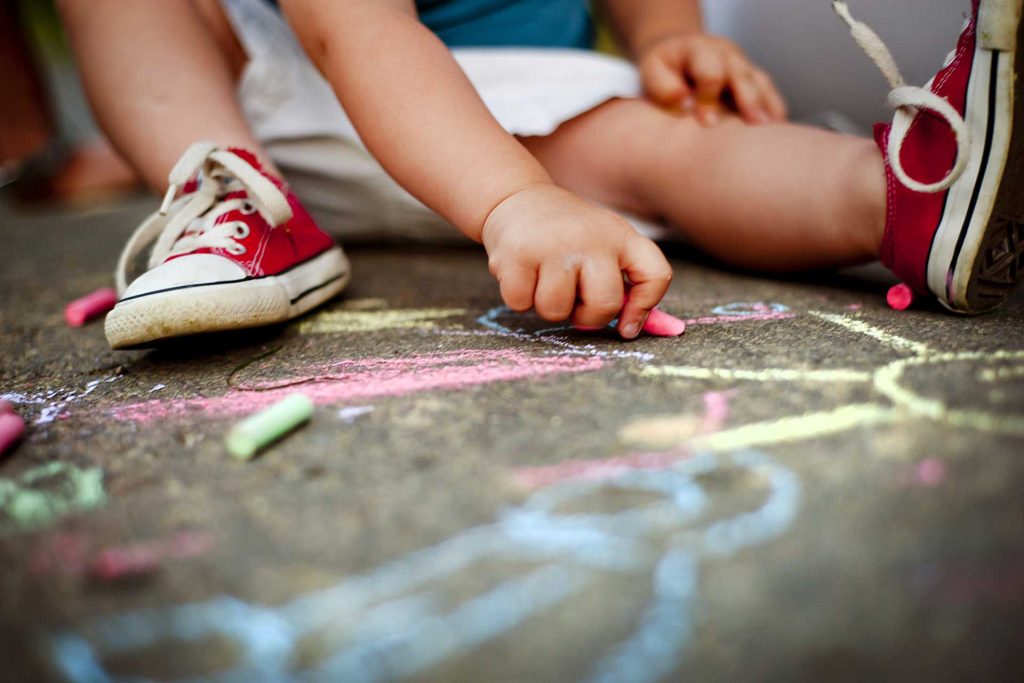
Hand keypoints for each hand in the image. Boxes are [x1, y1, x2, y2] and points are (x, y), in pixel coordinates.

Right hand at [481, 184, 672, 338]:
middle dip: (587, 317)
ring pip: (556, 310)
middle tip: (573, 300)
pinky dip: (519, 297)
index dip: (645, 307)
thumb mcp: (602, 246)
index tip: (626, 326)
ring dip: (547, 306)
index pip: (656, 275)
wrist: (517, 198)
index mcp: (621, 236)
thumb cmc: (566, 235)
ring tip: (544, 280)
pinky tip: (523, 273)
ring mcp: (554, 244)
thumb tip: (631, 331)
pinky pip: (521, 303)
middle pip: (605, 305)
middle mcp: (592, 238)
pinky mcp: (518, 253)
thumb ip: (623, 285)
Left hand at [637, 33, 786, 125]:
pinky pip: (768, 91)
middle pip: (741, 74)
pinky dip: (774, 108)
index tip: (706, 123)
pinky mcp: (751, 78)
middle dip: (748, 99)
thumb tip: (683, 100)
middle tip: (753, 125)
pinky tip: (778, 129)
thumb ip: (662, 86)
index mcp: (699, 50)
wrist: (676, 54)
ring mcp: (741, 65)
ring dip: (767, 105)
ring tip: (772, 129)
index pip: (710, 72)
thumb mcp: (652, 72)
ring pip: (760, 82)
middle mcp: (725, 54)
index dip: (709, 97)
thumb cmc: (663, 70)